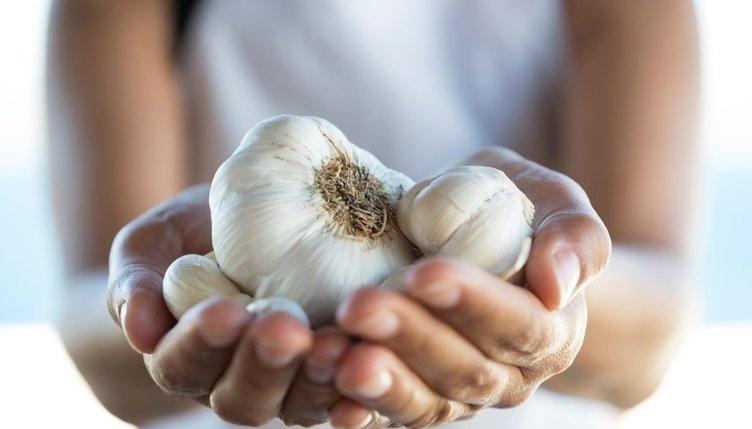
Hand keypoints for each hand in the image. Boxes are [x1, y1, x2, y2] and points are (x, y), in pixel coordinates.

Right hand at [106, 184, 348, 425]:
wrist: (251, 226)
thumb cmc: (197, 234)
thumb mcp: (156, 242)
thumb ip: (136, 280)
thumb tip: (140, 330)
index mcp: (187, 357)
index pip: (183, 365)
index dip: (201, 344)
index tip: (225, 310)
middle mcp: (236, 382)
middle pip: (244, 397)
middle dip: (263, 365)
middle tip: (284, 328)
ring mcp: (289, 385)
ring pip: (297, 405)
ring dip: (316, 382)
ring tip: (334, 346)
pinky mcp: (334, 375)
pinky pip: (346, 397)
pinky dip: (358, 394)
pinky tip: (373, 370)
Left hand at [330, 147, 610, 427]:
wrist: (484, 241)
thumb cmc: (520, 215)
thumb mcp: (556, 205)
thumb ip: (574, 238)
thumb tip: (557, 286)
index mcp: (550, 333)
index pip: (519, 326)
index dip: (473, 304)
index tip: (425, 273)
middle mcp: (508, 376)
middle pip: (463, 369)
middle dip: (409, 338)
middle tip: (359, 305)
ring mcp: (459, 395)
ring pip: (425, 402)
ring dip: (379, 382)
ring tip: (335, 356)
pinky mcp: (416, 396)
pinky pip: (390, 415)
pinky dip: (358, 408)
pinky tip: (329, 397)